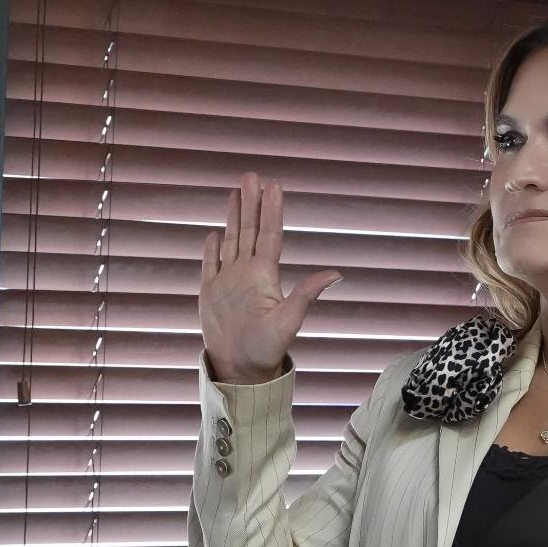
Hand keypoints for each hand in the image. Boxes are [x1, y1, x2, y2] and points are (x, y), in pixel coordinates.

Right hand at [198, 172, 340, 385]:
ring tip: (235, 192)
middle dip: (250, 203)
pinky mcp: (210, 293)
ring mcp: (228, 281)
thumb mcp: (288, 321)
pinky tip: (214, 233)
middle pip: (248, 230)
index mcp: (265, 276)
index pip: (268, 235)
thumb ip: (307, 294)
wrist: (240, 370)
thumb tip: (337, 273)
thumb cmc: (267, 349)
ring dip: (233, 217)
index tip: (274, 186)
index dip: (271, 211)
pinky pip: (211, 265)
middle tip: (251, 176)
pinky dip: (211, 249)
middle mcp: (247, 273)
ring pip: (231, 241)